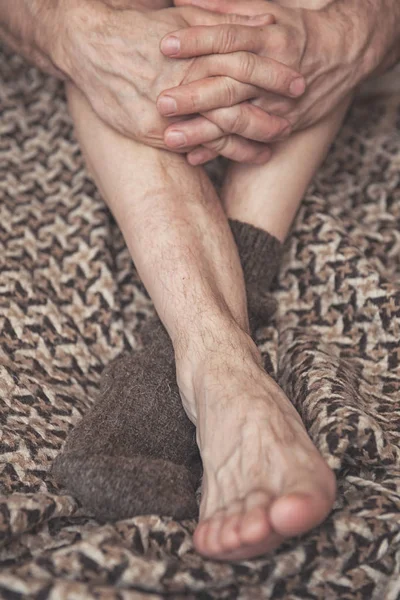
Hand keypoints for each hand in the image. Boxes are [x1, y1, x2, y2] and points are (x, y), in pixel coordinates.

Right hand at [49, 1, 301, 162]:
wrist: (88, 46)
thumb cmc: (138, 27)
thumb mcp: (184, 16)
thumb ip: (225, 20)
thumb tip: (266, 23)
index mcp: (198, 51)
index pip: (248, 64)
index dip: (275, 75)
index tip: (298, 84)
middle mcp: (186, 82)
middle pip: (238, 104)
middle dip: (267, 117)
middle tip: (289, 125)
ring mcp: (170, 111)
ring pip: (218, 132)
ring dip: (246, 145)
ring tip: (267, 152)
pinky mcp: (152, 132)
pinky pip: (190, 147)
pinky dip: (214, 154)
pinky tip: (232, 159)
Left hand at [158, 0, 359, 163]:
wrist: (343, 56)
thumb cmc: (294, 30)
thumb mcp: (266, 11)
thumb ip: (224, 8)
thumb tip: (183, 0)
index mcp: (266, 38)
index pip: (228, 38)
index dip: (197, 40)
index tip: (165, 45)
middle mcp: (270, 73)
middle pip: (229, 84)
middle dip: (195, 96)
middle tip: (162, 103)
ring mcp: (276, 104)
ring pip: (236, 120)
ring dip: (203, 132)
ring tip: (170, 139)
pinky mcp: (281, 125)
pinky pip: (248, 142)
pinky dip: (221, 151)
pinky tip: (194, 157)